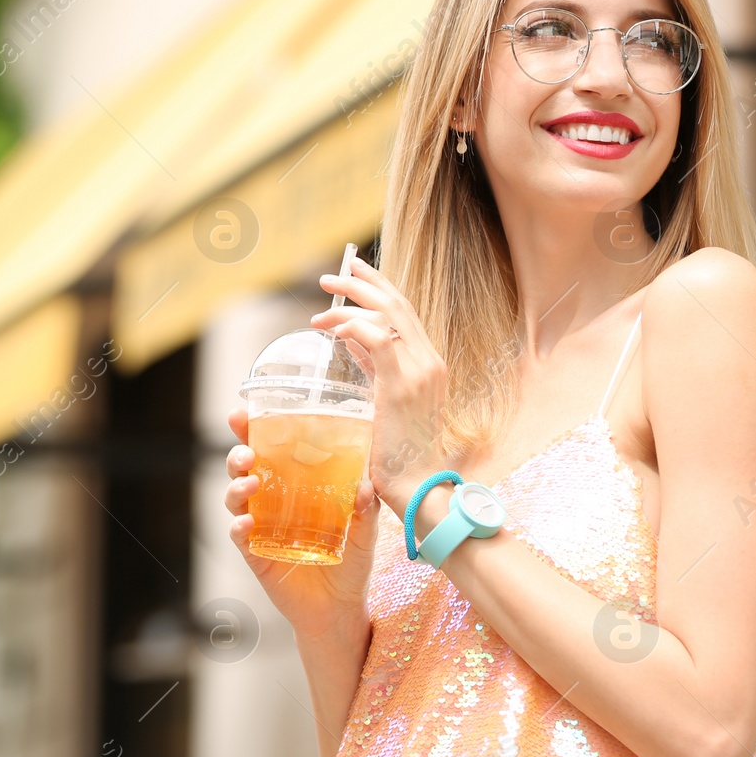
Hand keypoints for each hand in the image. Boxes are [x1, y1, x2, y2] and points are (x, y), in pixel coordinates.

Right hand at [223, 406, 378, 651]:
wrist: (341, 608)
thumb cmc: (351, 563)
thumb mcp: (365, 531)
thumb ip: (366, 508)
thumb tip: (365, 485)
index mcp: (296, 486)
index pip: (270, 451)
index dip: (252, 430)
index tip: (242, 413)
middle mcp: (273, 502)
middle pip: (244, 469)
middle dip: (238, 455)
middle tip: (247, 453)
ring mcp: (261, 528)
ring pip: (236, 498)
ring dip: (237, 486)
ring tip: (251, 482)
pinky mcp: (256, 555)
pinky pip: (240, 537)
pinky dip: (238, 526)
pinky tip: (246, 521)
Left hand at [309, 257, 450, 514]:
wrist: (416, 484)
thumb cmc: (400, 452)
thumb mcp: (387, 398)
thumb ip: (374, 366)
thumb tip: (350, 337)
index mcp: (430, 363)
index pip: (405, 312)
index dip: (379, 287)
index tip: (355, 272)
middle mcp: (430, 361)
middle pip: (397, 305)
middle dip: (362, 282)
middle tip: (332, 275)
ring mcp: (420, 372)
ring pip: (387, 315)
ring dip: (352, 300)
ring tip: (324, 295)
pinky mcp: (402, 386)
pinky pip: (378, 340)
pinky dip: (355, 327)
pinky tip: (334, 329)